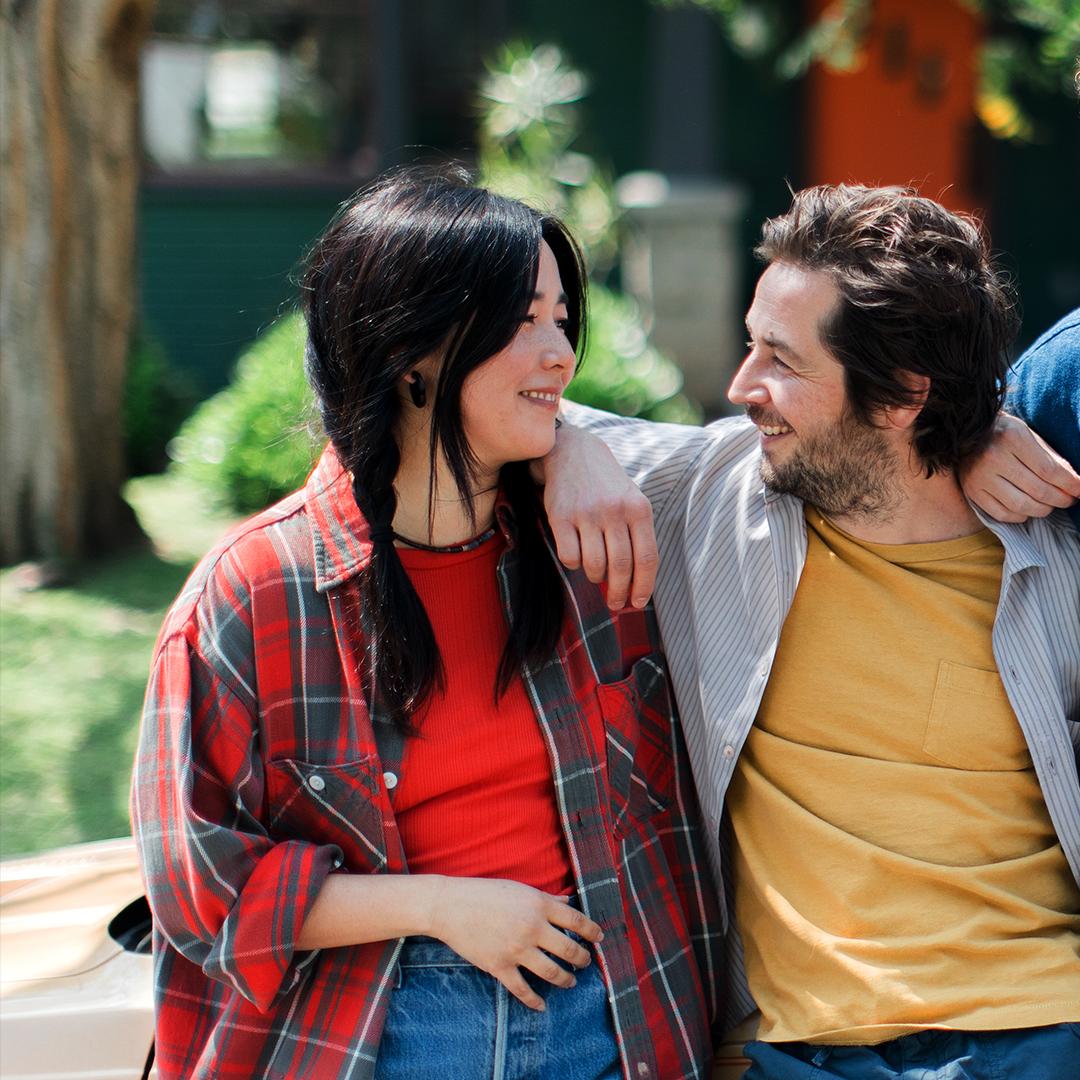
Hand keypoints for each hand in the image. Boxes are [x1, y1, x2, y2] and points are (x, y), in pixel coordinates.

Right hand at [428, 878, 603, 1011]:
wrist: (450, 906)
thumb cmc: (485, 893)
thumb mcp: (519, 889)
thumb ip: (547, 899)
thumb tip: (568, 902)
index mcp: (539, 905)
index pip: (576, 921)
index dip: (592, 931)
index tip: (600, 938)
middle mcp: (532, 928)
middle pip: (569, 950)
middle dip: (582, 959)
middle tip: (585, 962)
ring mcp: (516, 949)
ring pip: (552, 972)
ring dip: (566, 980)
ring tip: (570, 981)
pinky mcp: (500, 966)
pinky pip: (523, 989)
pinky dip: (535, 1000)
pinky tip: (542, 1004)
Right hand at [538, 425, 657, 608]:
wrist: (574, 453)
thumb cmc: (608, 486)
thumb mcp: (632, 502)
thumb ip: (638, 537)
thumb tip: (636, 584)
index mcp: (639, 509)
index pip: (647, 558)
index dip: (644, 586)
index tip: (638, 603)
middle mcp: (615, 511)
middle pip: (621, 567)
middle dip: (618, 592)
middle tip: (615, 603)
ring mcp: (587, 513)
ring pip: (595, 565)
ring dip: (596, 577)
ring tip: (596, 573)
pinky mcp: (561, 516)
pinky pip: (570, 557)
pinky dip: (574, 564)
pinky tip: (577, 555)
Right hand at [960, 413, 1079, 522]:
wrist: (968, 435)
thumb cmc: (1006, 435)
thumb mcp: (1031, 436)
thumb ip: (1052, 458)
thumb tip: (1074, 482)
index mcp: (1012, 438)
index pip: (1049, 470)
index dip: (1069, 484)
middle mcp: (993, 457)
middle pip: (1037, 489)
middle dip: (1060, 499)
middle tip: (1069, 500)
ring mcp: (980, 476)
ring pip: (1021, 505)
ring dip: (1043, 510)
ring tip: (1050, 505)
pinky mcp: (972, 491)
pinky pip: (1002, 514)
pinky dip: (1020, 516)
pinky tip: (1028, 510)